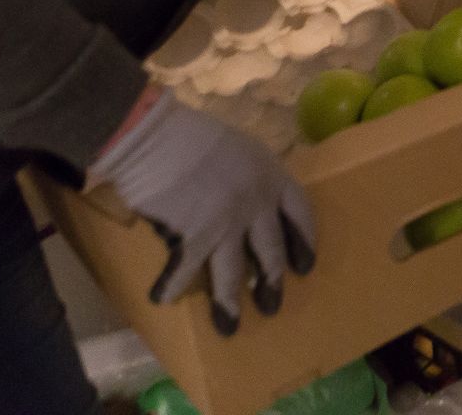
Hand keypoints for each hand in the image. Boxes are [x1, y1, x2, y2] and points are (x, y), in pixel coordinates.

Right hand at [88, 90, 314, 334]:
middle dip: (272, 281)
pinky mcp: (195, 238)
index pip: (300, 213)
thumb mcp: (239, 148)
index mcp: (272, 175)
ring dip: (230, 302)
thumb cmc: (193, 135)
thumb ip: (251, 177)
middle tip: (272, 304)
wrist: (156, 137)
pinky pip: (185, 271)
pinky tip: (164, 298)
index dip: (305, 240)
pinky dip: (173, 286)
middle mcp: (257, 204)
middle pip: (271, 251)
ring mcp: (228, 224)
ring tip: (231, 326)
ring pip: (233, 273)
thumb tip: (248, 203)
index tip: (305, 264)